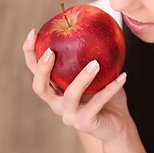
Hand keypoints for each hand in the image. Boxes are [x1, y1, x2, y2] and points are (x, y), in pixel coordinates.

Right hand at [22, 28, 133, 142]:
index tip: (34, 32)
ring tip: (95, 63)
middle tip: (51, 51)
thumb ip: (93, 56)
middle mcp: (57, 103)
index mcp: (55, 90)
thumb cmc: (107, 97)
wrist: (118, 125)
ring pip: (70, 95)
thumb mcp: (99, 74)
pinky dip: (111, 88)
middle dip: (43, 69)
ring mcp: (69, 115)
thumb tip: (99, 27)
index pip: (35, 71)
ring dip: (82, 78)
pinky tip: (123, 76)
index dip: (30, 53)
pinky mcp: (84, 123)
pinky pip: (97, 103)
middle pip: (40, 86)